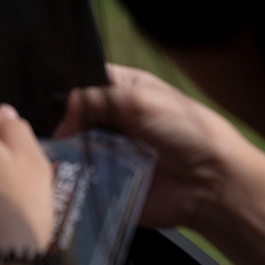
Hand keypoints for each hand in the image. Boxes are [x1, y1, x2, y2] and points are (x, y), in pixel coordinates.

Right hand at [55, 63, 238, 229]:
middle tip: (61, 131)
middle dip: (63, 123)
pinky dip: (70, 176)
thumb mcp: (138, 98)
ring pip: (70, 147)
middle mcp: (112, 119)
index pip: (82, 81)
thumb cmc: (188, 130)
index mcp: (122, 89)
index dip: (67, 89)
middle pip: (72, 116)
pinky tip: (65, 173)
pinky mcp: (106, 181)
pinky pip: (78, 178)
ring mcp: (108, 151)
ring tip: (61, 152)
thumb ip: (94, 99)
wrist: (211, 183)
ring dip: (65, 150)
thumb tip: (62, 119)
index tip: (52, 99)